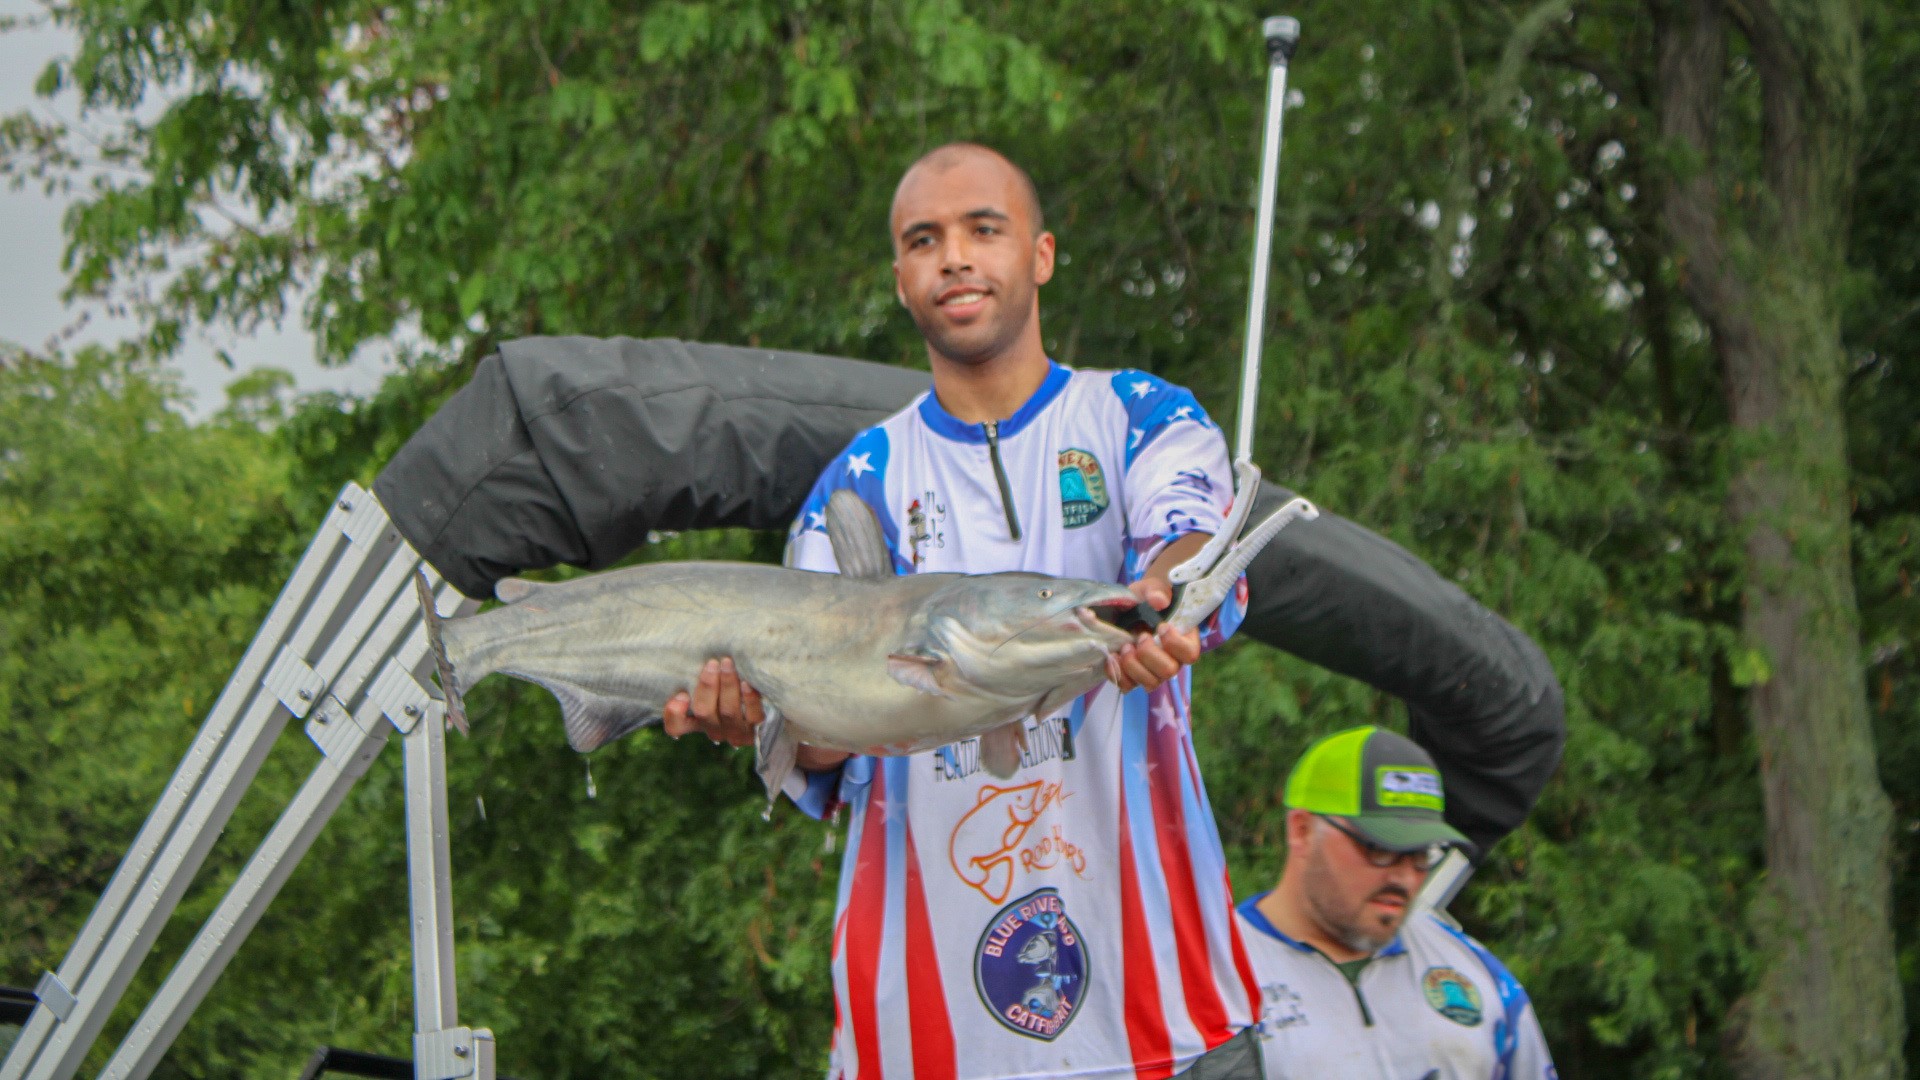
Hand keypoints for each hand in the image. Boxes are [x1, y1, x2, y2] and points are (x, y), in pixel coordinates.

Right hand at [663, 657, 762, 746]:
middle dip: (707, 686)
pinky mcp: (758, 731)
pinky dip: (749, 699)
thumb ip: (706, 672)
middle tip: (712, 663)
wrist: (774, 705)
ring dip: (727, 686)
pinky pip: (752, 716)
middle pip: (703, 711)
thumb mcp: (717, 678)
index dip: (674, 713)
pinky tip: (747, 683)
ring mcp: (736, 732)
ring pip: (727, 712)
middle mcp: (715, 729)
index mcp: (699, 720)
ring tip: (728, 665)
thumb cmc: (737, 679)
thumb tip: (699, 654)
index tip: (681, 694)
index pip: (676, 726)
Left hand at [1110, 576, 1201, 692]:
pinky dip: (1119, 674)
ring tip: (1125, 647)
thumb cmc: (1146, 598)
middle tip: (1139, 636)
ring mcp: (1154, 671)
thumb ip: (1156, 591)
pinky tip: (1113, 657)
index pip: (1189, 653)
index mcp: (1184, 640)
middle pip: (1169, 671)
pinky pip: (1129, 686)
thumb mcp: (1151, 588)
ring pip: (1150, 682)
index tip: (1161, 626)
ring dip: (1134, 665)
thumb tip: (1158, 601)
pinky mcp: (1134, 677)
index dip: (1175, 644)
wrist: (1128, 608)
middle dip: (1150, 654)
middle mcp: (1172, 660)